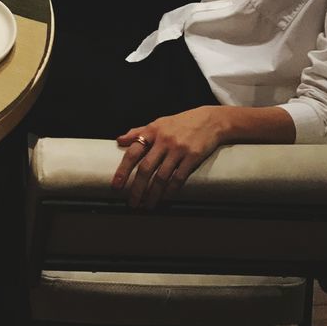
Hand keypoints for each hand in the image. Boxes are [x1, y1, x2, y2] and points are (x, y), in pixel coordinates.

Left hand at [112, 107, 229, 207]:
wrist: (210, 120)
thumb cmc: (180, 122)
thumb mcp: (158, 123)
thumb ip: (139, 132)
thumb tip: (119, 140)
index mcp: (152, 131)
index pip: (133, 152)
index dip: (123, 170)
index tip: (116, 186)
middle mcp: (164, 140)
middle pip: (146, 168)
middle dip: (137, 188)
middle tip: (132, 203)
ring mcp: (178, 149)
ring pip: (161, 176)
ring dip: (153, 194)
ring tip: (147, 205)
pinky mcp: (192, 157)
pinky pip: (179, 177)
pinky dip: (170, 190)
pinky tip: (165, 198)